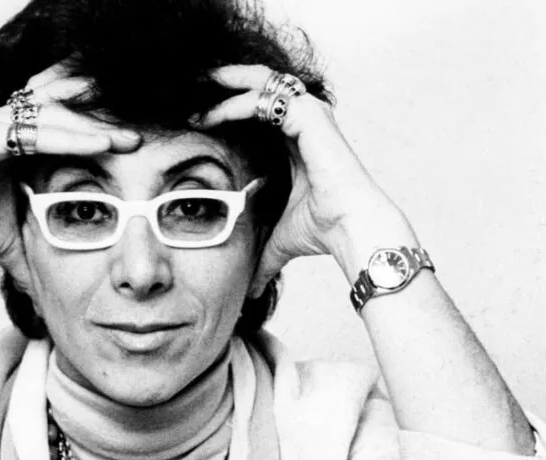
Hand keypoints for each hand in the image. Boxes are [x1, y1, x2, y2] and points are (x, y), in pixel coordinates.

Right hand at [0, 63, 141, 290]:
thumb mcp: (19, 241)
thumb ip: (42, 251)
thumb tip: (61, 289)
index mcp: (19, 145)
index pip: (68, 130)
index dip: (100, 135)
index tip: (136, 152)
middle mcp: (10, 129)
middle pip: (67, 115)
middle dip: (104, 123)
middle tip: (140, 137)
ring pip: (56, 117)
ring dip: (94, 126)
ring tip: (128, 139)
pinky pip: (36, 131)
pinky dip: (70, 135)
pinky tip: (99, 143)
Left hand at [195, 65, 414, 295]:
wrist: (350, 228)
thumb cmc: (323, 231)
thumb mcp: (280, 240)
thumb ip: (263, 256)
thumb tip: (250, 292)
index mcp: (296, 142)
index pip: (260, 110)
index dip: (229, 106)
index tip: (196, 117)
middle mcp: (304, 123)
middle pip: (262, 85)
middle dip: (227, 80)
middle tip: (195, 83)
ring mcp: (309, 116)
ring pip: (263, 83)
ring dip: (227, 84)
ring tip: (198, 88)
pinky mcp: (309, 117)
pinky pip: (264, 100)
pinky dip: (235, 104)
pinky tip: (212, 117)